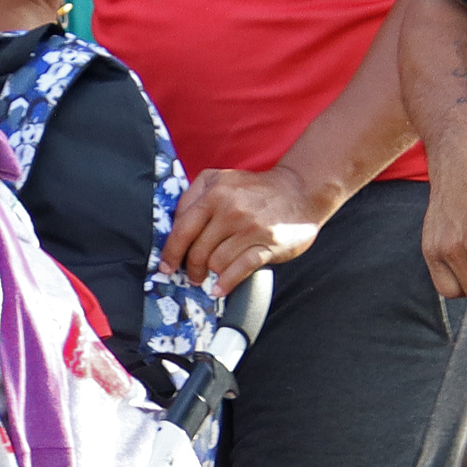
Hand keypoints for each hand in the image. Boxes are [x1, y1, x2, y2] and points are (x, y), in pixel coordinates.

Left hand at [163, 166, 329, 298]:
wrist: (299, 191)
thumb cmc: (254, 189)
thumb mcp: (220, 179)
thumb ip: (193, 196)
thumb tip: (173, 226)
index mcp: (215, 192)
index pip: (183, 228)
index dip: (171, 252)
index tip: (166, 266)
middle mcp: (231, 209)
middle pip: (197, 250)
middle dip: (191, 268)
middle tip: (193, 275)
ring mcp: (250, 228)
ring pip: (216, 262)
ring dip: (211, 273)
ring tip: (213, 274)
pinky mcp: (268, 244)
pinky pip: (239, 270)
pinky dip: (226, 283)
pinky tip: (220, 288)